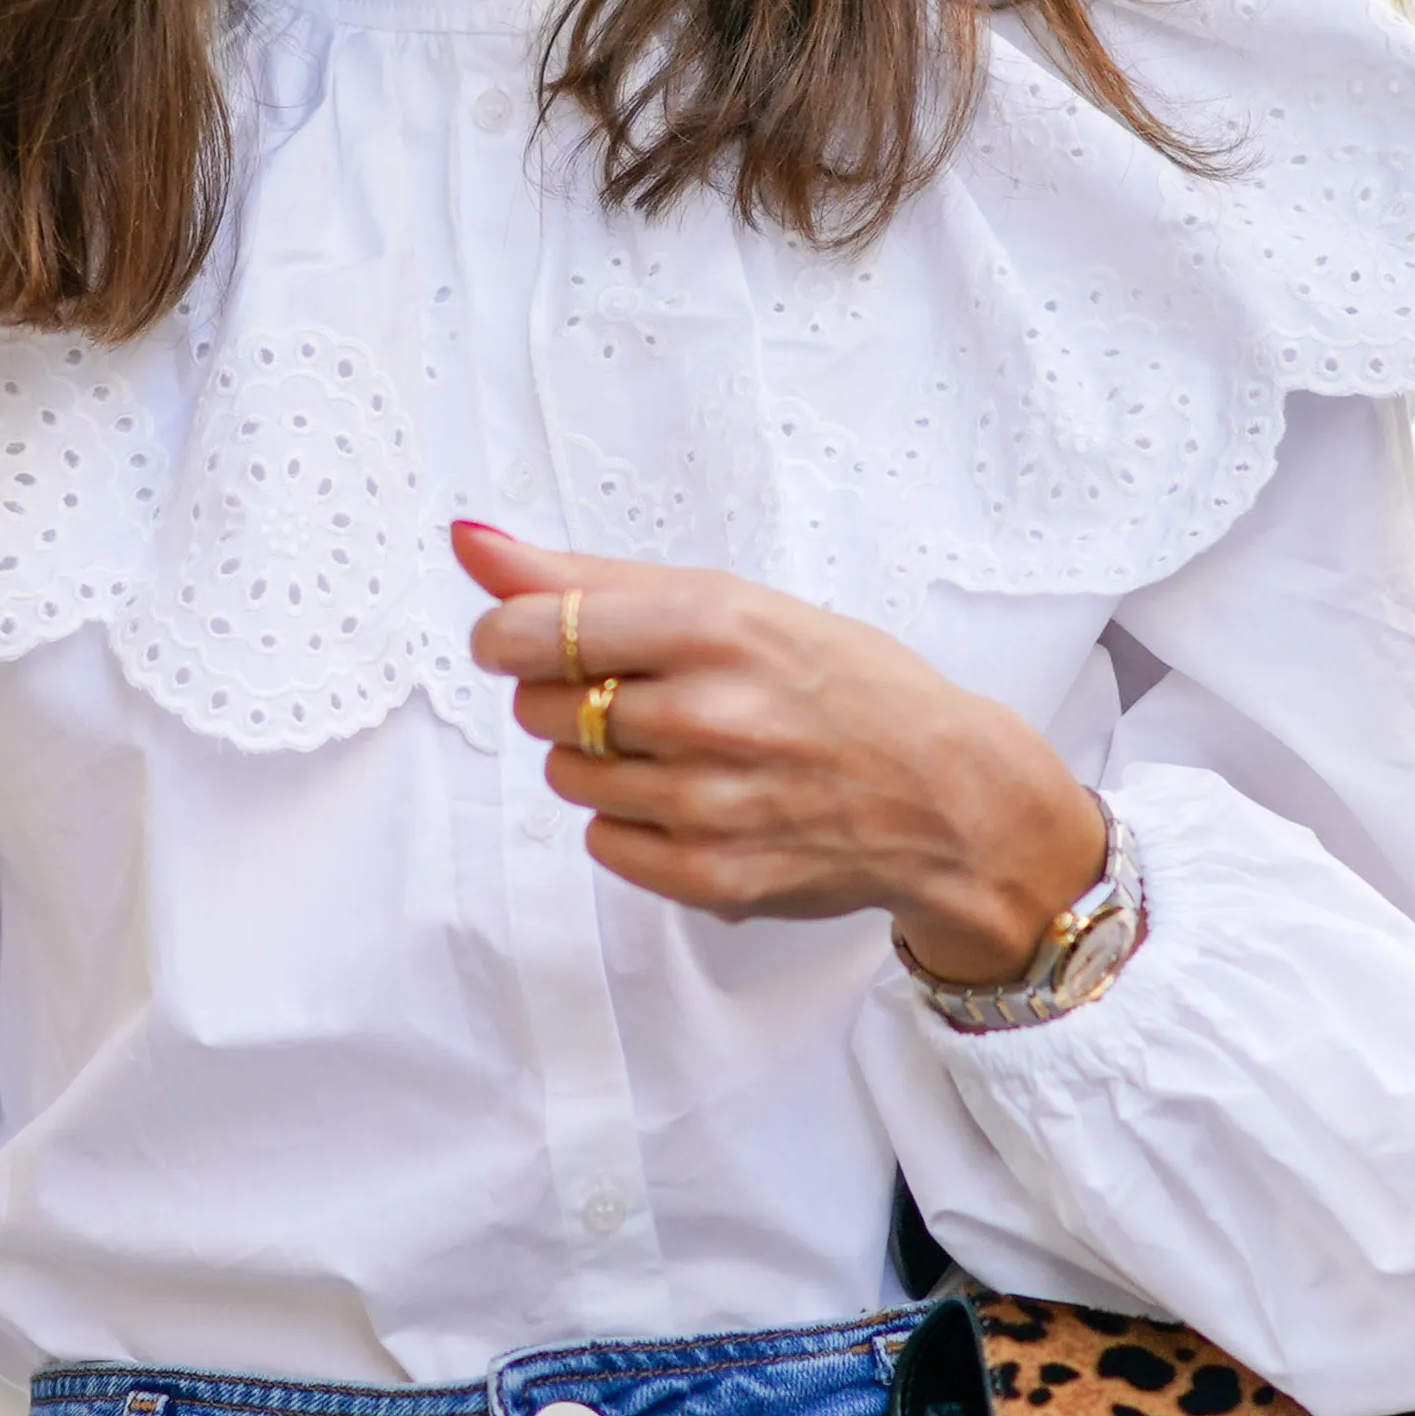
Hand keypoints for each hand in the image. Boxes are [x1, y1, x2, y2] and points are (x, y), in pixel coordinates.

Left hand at [451, 522, 1108, 991]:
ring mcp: (708, 804)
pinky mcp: (709, 876)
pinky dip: (632, 823)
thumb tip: (468, 539)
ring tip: (682, 750)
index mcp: (712, 626)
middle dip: (574, 697)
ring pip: (566, 775)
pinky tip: (696, 802)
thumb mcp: (731, 602)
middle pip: (542, 707)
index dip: (510, 637)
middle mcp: (707, 714)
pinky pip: (602, 843)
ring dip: (602, 761)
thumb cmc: (841, 683)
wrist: (946, 797)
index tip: (529, 641)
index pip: (531, 630)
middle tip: (651, 697)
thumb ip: (590, 578)